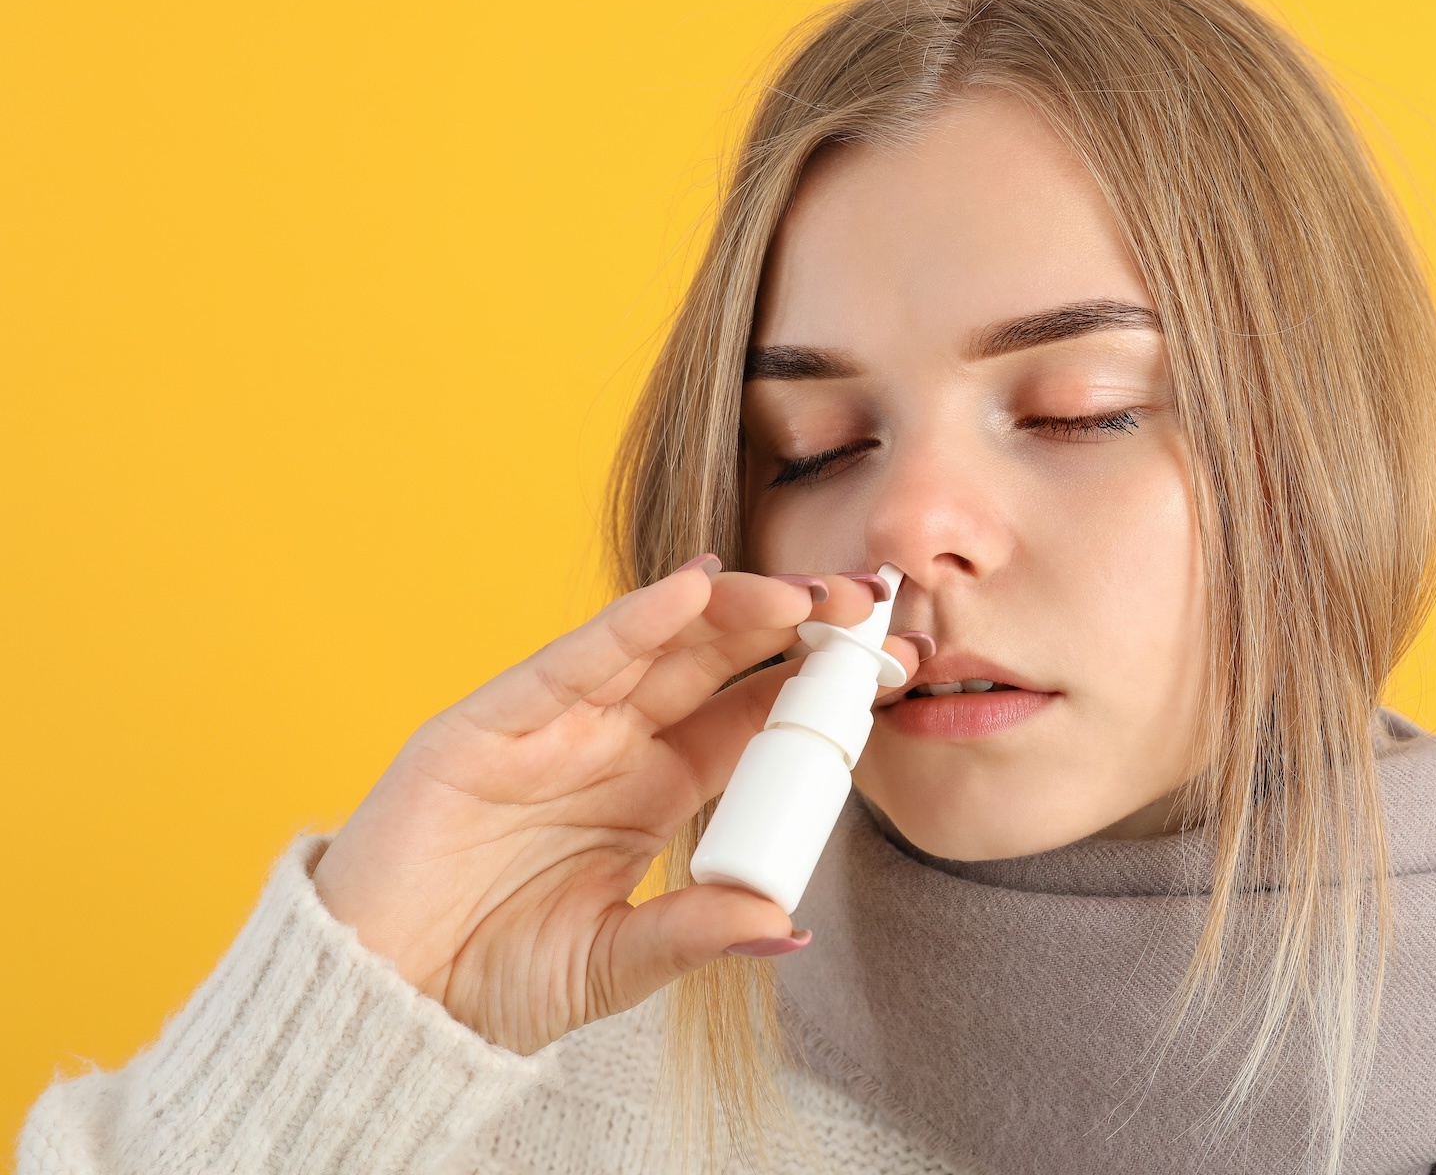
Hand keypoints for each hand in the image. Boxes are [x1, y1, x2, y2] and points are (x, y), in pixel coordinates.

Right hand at [310, 557, 919, 1053]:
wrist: (384, 1000)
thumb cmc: (494, 978)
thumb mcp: (616, 963)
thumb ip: (695, 931)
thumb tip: (789, 921)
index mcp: (656, 788)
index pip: (752, 715)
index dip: (818, 687)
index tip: (893, 667)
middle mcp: (614, 741)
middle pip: (720, 660)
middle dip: (796, 624)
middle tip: (870, 601)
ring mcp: (555, 724)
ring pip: (659, 643)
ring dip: (733, 610)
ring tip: (804, 593)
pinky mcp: (489, 722)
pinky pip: (572, 659)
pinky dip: (632, 622)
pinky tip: (690, 592)